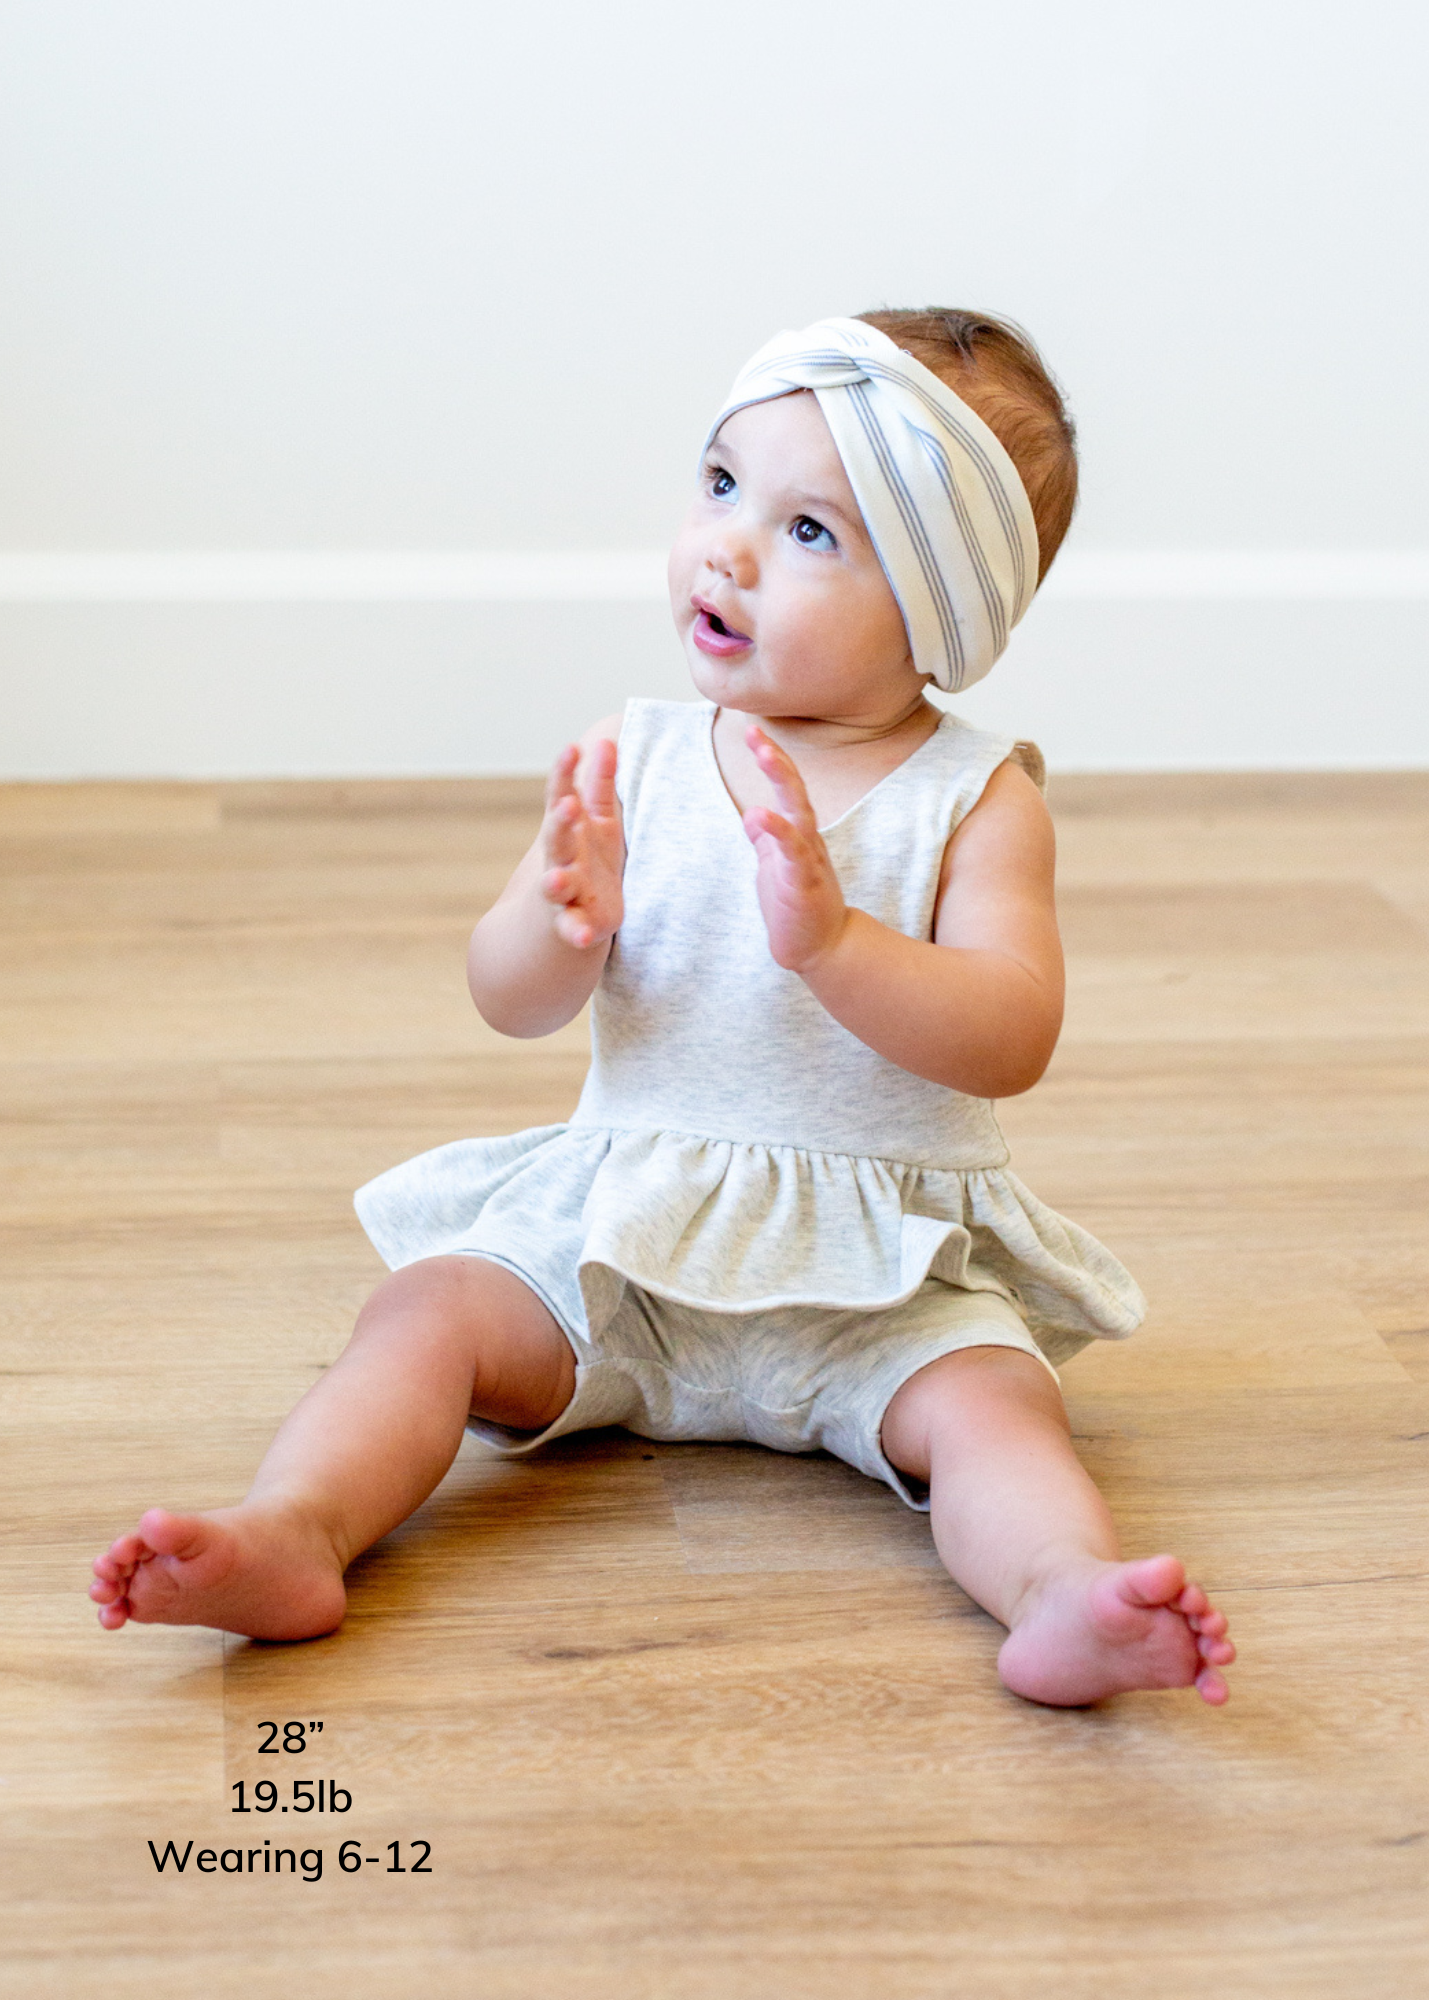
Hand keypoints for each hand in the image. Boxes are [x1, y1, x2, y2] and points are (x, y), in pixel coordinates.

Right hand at [539, 738, 623, 949]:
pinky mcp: (575, 924)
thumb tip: (607, 739)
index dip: (563, 773)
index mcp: (568, 830)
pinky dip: (577, 933)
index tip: (572, 748)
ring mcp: (564, 893)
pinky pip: (572, 930)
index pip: (560, 796)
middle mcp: (560, 858)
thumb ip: (599, 784)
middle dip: (560, 823)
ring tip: (555, 880)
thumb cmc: (584, 858)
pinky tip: (585, 938)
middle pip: (556, 839)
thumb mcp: (596, 821)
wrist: (560, 918)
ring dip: (555, 883)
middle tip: (568, 805)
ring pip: (555, 886)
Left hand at [741, 726, 848, 971]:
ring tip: (764, 754)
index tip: (754, 731)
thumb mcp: (774, 865)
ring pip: (798, 814)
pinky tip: (762, 815)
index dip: (772, 760)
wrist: (822, 948)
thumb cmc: (797, 906)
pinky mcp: (804, 884)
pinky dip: (779, 831)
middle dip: (777, 760)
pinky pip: (793, 853)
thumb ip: (765, 838)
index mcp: (798, 835)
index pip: (787, 790)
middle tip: (756, 732)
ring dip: (782, 782)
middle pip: (795, 792)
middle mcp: (806, 841)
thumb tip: (752, 812)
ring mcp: (807, 860)